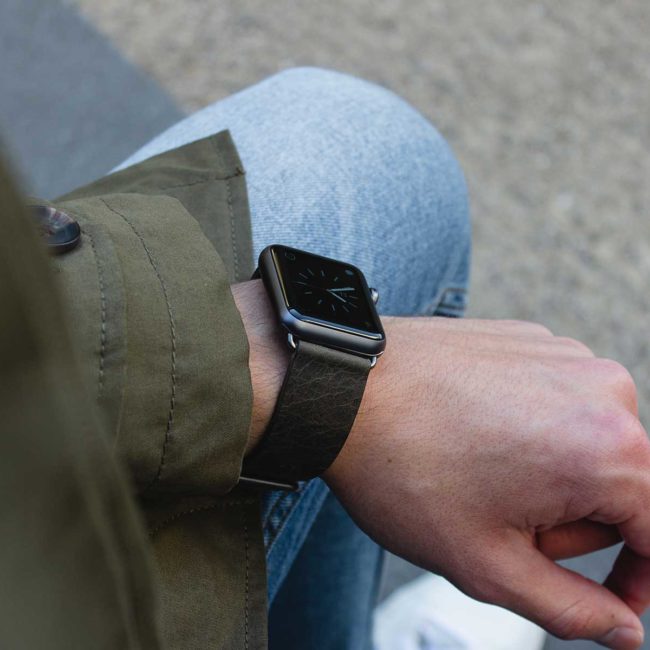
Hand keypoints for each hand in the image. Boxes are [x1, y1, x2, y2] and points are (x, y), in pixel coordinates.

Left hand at [324, 317, 648, 648]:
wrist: (345, 388)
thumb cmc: (404, 469)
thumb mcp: (488, 564)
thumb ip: (571, 609)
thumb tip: (622, 628)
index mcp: (608, 448)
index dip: (639, 577)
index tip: (609, 600)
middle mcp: (600, 387)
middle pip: (620, 485)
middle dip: (570, 522)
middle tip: (497, 521)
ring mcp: (564, 353)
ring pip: (585, 442)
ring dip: (547, 476)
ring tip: (479, 475)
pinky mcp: (531, 338)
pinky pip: (554, 400)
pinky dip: (528, 429)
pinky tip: (474, 435)